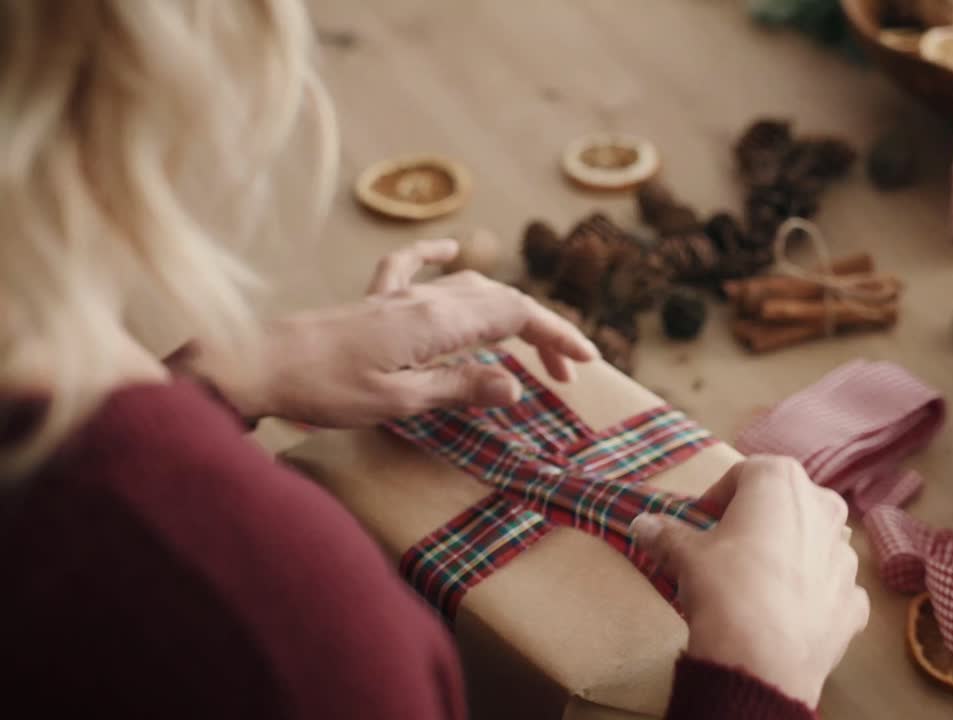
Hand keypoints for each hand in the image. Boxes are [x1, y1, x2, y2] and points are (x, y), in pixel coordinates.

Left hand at [182, 239, 597, 426]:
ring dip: (506, 313)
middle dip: (542, 334)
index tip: (586, 362)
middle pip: (501, 303)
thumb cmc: (323, 389)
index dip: (557, 335)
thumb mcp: (398, 401)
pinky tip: (449, 251)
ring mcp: (398, 296)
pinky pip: (412, 268)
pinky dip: (438, 259)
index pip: (516, 316)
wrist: (255, 365)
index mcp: (437, 321)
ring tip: (528, 347)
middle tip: (566, 375)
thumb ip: (460, 388)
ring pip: (469, 289)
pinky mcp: (373, 301)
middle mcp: (424, 299)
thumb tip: (518, 386)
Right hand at [629, 456, 867, 707]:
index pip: (746, 473)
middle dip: (762, 519)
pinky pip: (831, 586)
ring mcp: (846, 555)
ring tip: (760, 582)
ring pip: (815, 542)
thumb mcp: (685, 555)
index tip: (704, 518)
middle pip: (788, 503)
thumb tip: (640, 524)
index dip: (721, 495)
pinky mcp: (856, 599)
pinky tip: (788, 613)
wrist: (763, 658)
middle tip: (732, 547)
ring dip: (792, 553)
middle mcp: (823, 508)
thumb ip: (666, 534)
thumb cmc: (724, 586)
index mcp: (782, 482)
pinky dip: (813, 594)